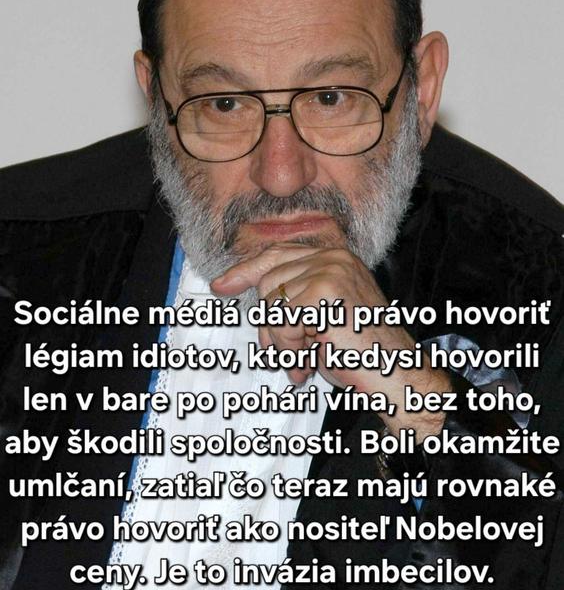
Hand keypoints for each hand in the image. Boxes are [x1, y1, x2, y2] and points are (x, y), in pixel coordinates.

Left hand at [211, 242, 450, 440]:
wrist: (397, 376)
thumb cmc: (360, 354)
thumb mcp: (322, 318)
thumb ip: (295, 299)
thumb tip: (254, 299)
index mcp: (334, 258)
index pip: (277, 256)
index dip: (245, 271)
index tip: (221, 286)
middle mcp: (333, 257)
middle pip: (268, 283)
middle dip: (271, 324)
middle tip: (293, 352)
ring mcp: (330, 271)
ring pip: (271, 302)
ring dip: (282, 339)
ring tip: (306, 357)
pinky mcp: (325, 292)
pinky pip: (282, 320)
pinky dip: (289, 347)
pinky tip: (309, 360)